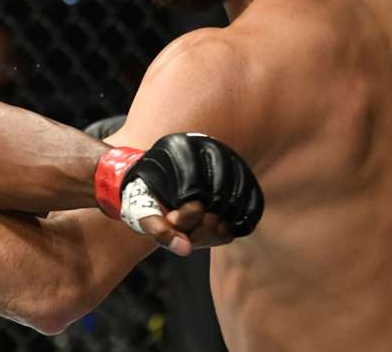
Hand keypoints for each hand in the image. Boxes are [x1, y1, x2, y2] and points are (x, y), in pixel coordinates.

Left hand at [94, 132, 263, 255]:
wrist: (159, 179)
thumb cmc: (147, 195)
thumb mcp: (140, 208)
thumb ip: (157, 228)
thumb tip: (184, 249)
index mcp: (175, 147)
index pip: (193, 194)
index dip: (183, 218)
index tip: (172, 220)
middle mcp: (206, 144)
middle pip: (217, 199)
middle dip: (201, 227)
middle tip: (186, 232)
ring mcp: (228, 156)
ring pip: (237, 203)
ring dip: (220, 228)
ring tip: (200, 231)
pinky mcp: (244, 172)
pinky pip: (253, 205)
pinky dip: (238, 224)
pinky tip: (220, 229)